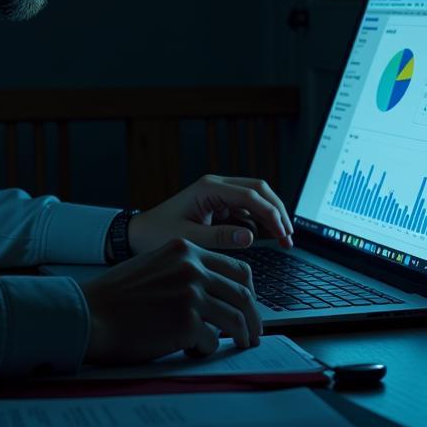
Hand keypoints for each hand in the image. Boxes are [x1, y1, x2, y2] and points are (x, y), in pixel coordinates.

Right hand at [78, 237, 262, 364]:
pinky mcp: (186, 321)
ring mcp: (191, 293)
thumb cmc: (116, 296)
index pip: (236, 267)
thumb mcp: (154, 266)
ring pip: (235, 318)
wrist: (90, 313)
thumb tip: (215, 294)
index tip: (250, 306)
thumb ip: (184, 271)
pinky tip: (198, 351)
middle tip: (255, 332)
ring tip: (242, 345)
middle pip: (243, 293)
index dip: (249, 291)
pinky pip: (212, 340)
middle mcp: (192, 267)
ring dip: (242, 335)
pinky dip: (208, 349)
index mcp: (185, 249)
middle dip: (254, 316)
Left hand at [127, 174, 293, 256]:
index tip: (283, 233)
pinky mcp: (219, 207)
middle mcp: (216, 187)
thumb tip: (250, 236)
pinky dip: (260, 222)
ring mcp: (218, 196)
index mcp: (209, 188)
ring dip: (271, 216)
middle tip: (289, 236)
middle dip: (277, 211)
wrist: (138, 235)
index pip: (250, 195)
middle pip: (258, 190)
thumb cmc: (157, 234)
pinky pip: (246, 210)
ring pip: (256, 199)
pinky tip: (267, 237)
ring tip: (284, 239)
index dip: (271, 214)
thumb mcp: (189, 238)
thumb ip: (220, 237)